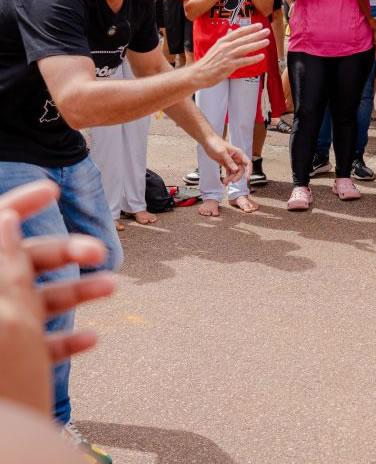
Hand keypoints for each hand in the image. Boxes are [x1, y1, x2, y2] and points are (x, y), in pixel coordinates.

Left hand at [0, 180, 115, 414]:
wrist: (7, 449)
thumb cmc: (3, 386)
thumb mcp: (12, 314)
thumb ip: (10, 265)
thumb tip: (7, 220)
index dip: (20, 203)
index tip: (52, 190)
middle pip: (22, 263)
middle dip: (66, 254)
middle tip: (99, 252)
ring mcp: (0, 332)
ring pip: (34, 300)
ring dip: (77, 294)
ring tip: (112, 288)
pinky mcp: (8, 363)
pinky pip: (35, 341)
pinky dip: (64, 339)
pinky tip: (90, 341)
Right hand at [194, 23, 269, 86]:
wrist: (199, 74)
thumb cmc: (208, 62)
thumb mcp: (216, 47)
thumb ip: (225, 39)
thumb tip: (231, 30)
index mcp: (223, 41)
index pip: (239, 32)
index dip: (250, 28)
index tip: (259, 26)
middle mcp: (225, 46)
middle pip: (244, 38)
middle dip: (257, 34)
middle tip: (267, 31)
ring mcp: (227, 56)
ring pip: (245, 48)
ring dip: (257, 44)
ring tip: (266, 42)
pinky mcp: (229, 65)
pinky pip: (244, 61)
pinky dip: (253, 58)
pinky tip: (261, 56)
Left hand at [203, 135, 250, 184]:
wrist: (207, 141)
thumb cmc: (215, 143)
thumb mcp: (222, 152)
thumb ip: (229, 161)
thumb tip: (235, 169)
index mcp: (238, 153)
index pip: (247, 162)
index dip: (249, 170)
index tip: (247, 177)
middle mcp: (236, 158)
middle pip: (241, 170)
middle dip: (237, 176)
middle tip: (232, 181)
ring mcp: (231, 161)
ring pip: (235, 172)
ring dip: (231, 177)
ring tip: (226, 182)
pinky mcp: (226, 163)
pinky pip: (229, 172)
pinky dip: (228, 176)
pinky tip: (225, 180)